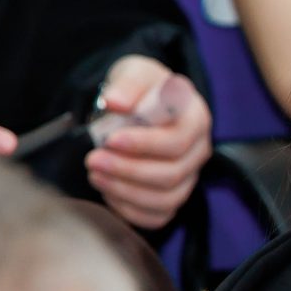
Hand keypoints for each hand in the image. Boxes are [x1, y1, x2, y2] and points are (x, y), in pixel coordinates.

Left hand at [87, 55, 212, 229]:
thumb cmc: (141, 90)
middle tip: (92, 161)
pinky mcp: (174, 197)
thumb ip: (127, 85)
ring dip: (125, 191)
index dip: (143, 145)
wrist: (138, 106)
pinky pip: (158, 217)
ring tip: (95, 176)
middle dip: (127, 171)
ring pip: (166, 199)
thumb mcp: (134, 73)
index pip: (176, 141)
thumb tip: (116, 102)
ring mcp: (188, 177)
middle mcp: (198, 151)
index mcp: (195, 118)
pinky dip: (130, 210)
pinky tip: (108, 192)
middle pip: (171, 174)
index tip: (110, 140)